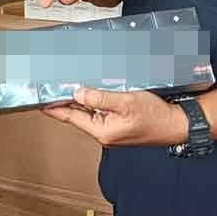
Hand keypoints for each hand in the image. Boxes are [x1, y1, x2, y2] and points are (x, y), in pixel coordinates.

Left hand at [41, 87, 188, 146]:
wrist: (178, 123)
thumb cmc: (156, 116)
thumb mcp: (125, 102)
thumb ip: (100, 98)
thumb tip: (78, 92)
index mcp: (101, 131)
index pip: (70, 117)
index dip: (53, 107)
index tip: (39, 99)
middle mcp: (103, 132)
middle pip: (78, 113)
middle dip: (65, 99)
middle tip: (51, 84)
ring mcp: (111, 128)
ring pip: (89, 111)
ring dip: (80, 98)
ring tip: (68, 82)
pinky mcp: (119, 123)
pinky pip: (101, 110)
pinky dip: (94, 99)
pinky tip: (91, 88)